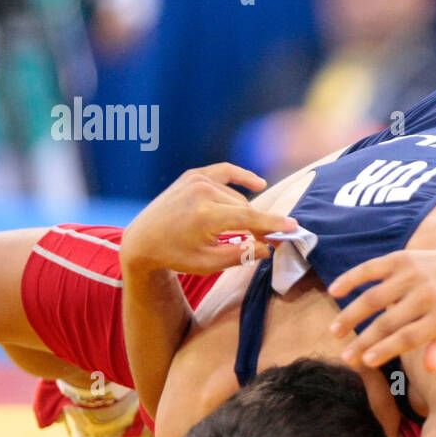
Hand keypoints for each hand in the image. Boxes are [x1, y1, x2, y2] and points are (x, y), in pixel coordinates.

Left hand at [121, 163, 295, 276]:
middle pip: (245, 209)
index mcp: (205, 215)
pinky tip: (258, 184)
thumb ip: (242, 255)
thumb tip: (268, 247)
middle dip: (256, 225)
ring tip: (239, 231)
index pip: (249, 218)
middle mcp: (202, 192)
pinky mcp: (194, 175)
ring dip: (242, 213)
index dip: (273, 224)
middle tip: (262, 243)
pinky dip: (242, 177)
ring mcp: (197, 180)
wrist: (142, 239)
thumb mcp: (209, 264)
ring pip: (237, 197)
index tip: (293, 228)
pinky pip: (226, 172)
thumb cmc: (175, 255)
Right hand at [327, 246, 435, 371]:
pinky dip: (350, 278)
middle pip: (389, 321)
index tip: (366, 362)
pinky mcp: (400, 259)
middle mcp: (428, 294)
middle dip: (364, 341)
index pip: (410, 336)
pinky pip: (369, 269)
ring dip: (351, 315)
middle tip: (346, 358)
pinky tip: (334, 292)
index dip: (386, 349)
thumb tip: (430, 367)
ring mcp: (412, 275)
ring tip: (335, 332)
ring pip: (374, 297)